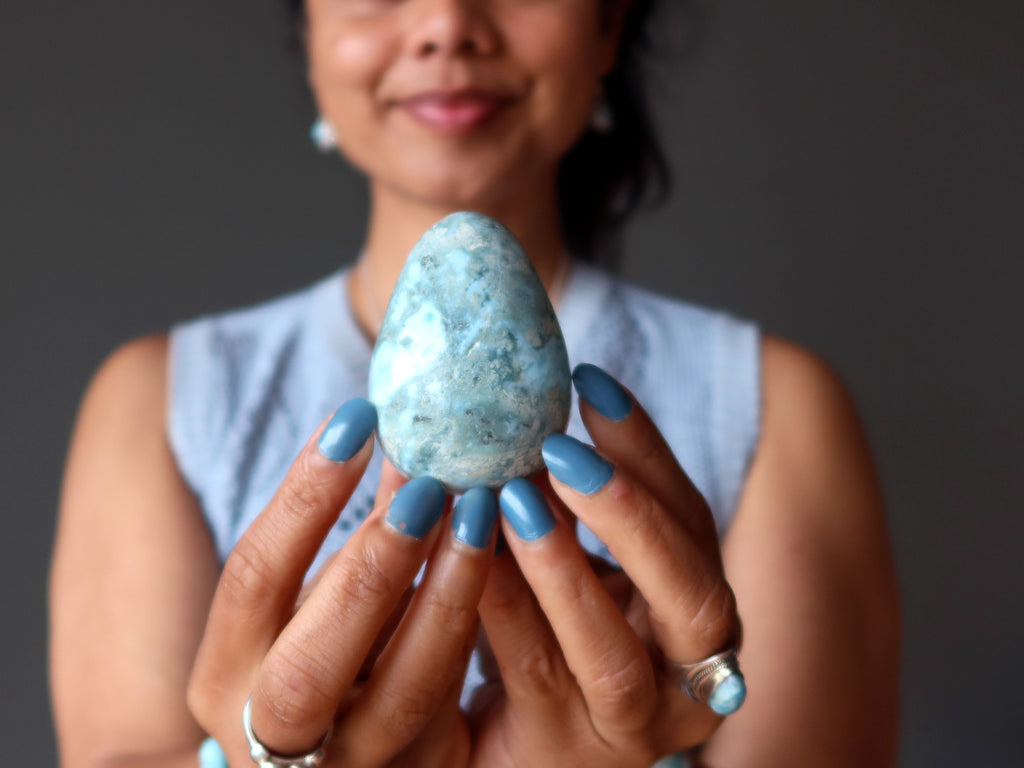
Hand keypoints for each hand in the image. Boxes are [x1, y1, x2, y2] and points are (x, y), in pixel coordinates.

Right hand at [187, 398, 498, 767]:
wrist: (334, 763)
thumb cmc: (320, 662)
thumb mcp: (316, 605)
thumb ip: (354, 538)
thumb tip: (409, 437)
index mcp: (227, 674)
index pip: (252, 578)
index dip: (304, 497)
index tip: (358, 419)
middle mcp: (269, 735)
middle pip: (311, 662)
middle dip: (376, 565)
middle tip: (431, 484)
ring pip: (403, 694)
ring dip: (450, 596)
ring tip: (483, 515)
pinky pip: (458, 708)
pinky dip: (482, 634)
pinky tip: (514, 567)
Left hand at [471, 365, 742, 766]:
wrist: (508, 745)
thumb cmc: (542, 637)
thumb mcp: (565, 564)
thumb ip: (563, 501)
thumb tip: (521, 400)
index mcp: (698, 616)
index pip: (691, 523)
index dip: (645, 451)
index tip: (589, 381)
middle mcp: (687, 678)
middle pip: (691, 595)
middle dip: (629, 515)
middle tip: (561, 449)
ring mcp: (630, 729)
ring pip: (613, 654)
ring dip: (560, 568)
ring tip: (509, 498)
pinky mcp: (564, 755)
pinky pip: (534, 676)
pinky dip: (502, 610)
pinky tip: (466, 553)